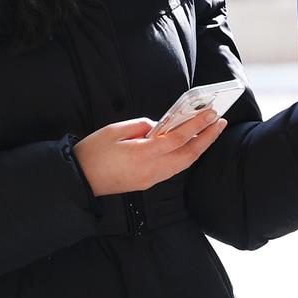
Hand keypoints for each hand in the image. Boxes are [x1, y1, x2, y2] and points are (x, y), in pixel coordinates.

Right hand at [73, 109, 227, 196]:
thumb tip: (159, 126)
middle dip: (207, 138)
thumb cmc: (91, 153)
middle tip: (220, 122)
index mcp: (143, 154)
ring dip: (199, 148)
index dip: (198, 125)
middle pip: (188, 155)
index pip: (178, 139)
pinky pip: (173, 169)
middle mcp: (151, 170)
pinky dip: (186, 156)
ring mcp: (150, 179)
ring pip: (183, 164)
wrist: (77, 182)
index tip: (211, 114)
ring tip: (210, 132)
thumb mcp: (114, 131)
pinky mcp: (146, 183)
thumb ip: (141, 126)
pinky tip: (191, 146)